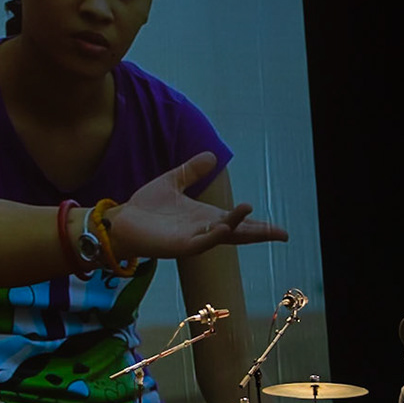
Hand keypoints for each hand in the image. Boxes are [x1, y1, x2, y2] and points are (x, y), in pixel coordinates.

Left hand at [107, 153, 287, 260]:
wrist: (120, 222)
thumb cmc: (146, 207)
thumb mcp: (172, 182)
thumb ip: (191, 171)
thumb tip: (212, 156)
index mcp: (205, 217)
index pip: (238, 222)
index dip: (258, 225)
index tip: (281, 230)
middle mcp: (204, 230)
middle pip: (238, 233)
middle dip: (259, 233)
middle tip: (282, 234)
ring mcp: (193, 240)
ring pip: (221, 235)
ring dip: (236, 225)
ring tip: (248, 209)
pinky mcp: (179, 246)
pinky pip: (201, 242)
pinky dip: (214, 235)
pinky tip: (224, 226)